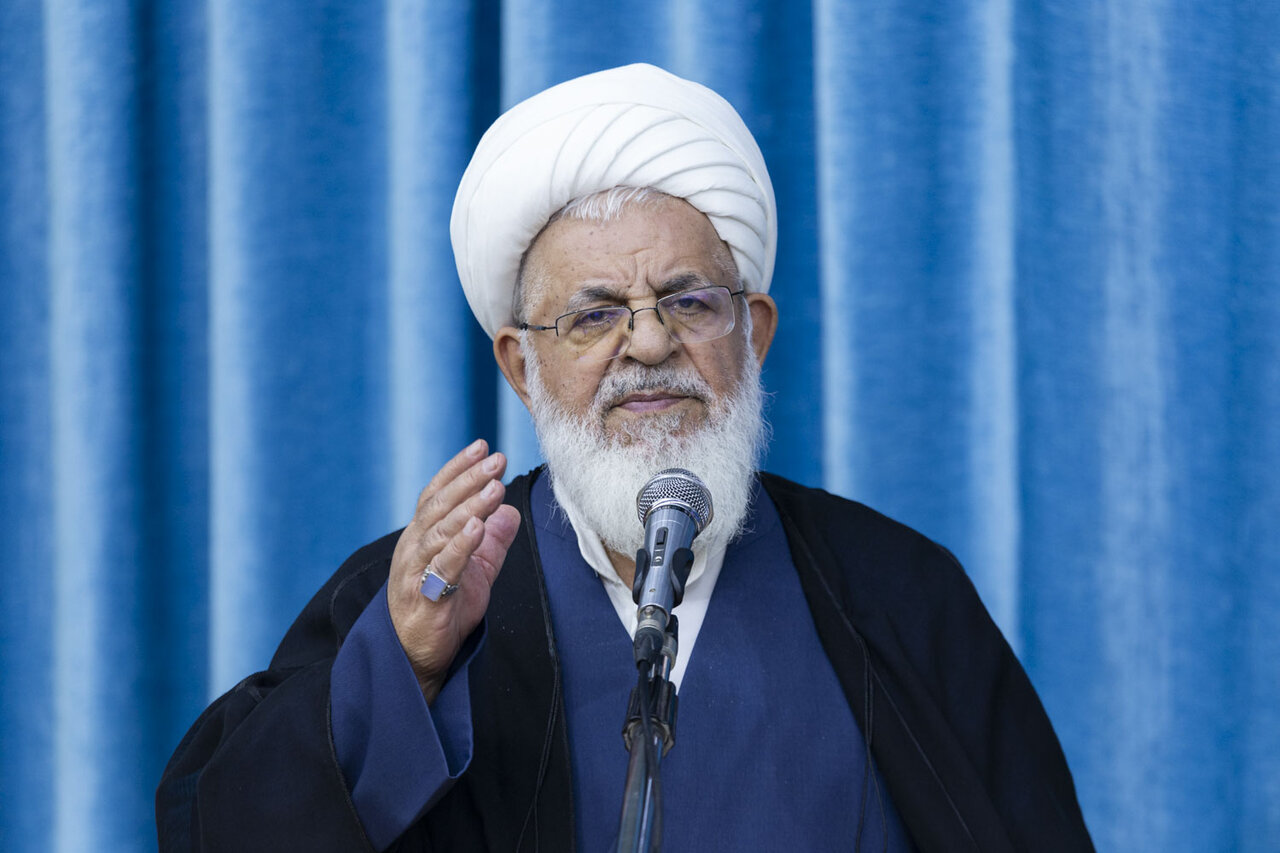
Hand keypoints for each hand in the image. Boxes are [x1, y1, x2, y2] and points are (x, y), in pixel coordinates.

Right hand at [387, 439, 520, 702]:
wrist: (420, 657)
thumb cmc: (445, 609)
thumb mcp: (477, 570)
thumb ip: (493, 541)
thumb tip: (511, 511)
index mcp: (423, 535)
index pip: (438, 493)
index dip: (459, 469)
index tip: (484, 446)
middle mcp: (414, 547)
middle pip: (440, 506)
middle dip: (469, 480)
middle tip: (497, 459)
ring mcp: (416, 571)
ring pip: (441, 532)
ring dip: (469, 507)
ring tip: (494, 488)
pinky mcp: (424, 598)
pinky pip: (442, 567)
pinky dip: (459, 546)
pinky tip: (477, 528)